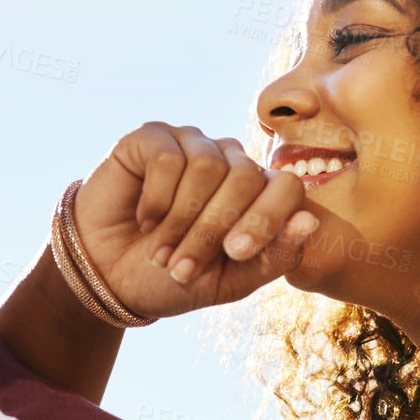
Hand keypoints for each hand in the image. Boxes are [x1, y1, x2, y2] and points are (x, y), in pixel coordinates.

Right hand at [71, 122, 319, 318]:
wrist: (109, 275)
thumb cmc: (173, 277)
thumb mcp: (230, 281)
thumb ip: (274, 256)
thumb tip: (310, 220)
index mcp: (257, 193)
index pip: (286, 186)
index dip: (266, 218)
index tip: (235, 253)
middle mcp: (230, 161)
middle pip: (245, 177)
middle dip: (212, 230)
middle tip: (183, 266)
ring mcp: (192, 144)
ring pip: (207, 165)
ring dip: (180, 219)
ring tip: (161, 250)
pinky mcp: (153, 138)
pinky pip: (168, 157)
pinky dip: (156, 197)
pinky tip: (144, 219)